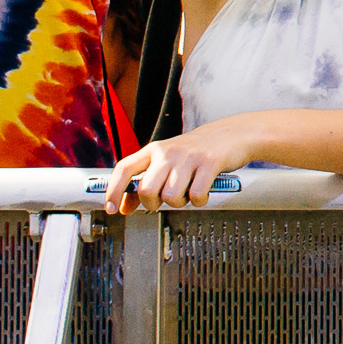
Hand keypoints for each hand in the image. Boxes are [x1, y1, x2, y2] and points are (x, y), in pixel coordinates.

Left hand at [102, 120, 251, 213]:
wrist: (230, 135)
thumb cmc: (195, 152)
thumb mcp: (167, 162)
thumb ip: (146, 181)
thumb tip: (124, 207)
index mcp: (154, 150)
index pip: (124, 168)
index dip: (114, 190)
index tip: (112, 209)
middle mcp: (168, 152)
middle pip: (146, 190)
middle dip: (154, 203)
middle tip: (165, 199)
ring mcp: (188, 157)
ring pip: (170, 197)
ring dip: (180, 202)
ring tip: (188, 191)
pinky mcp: (209, 163)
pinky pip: (196, 196)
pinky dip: (199, 200)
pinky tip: (203, 190)